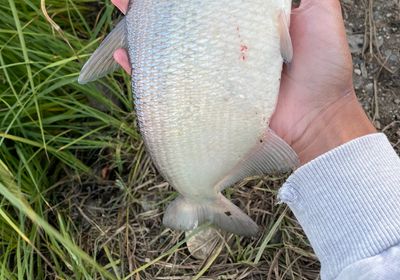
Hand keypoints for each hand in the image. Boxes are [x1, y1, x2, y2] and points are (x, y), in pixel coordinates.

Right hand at [111, 0, 375, 164]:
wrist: (316, 120)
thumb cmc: (322, 69)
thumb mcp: (319, 14)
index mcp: (244, 23)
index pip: (208, 1)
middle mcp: (222, 45)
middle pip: (182, 17)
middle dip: (156, 3)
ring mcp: (210, 71)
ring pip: (168, 44)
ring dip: (140, 26)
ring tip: (121, 4)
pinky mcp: (203, 97)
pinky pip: (166, 81)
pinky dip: (141, 69)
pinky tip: (124, 53)